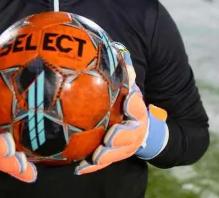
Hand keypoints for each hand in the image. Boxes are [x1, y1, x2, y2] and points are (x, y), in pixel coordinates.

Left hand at [74, 47, 168, 174]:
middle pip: (132, 136)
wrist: (138, 125)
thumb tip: (116, 49)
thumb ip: (123, 71)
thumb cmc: (125, 99)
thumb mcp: (125, 84)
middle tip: (110, 137)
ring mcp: (125, 145)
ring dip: (107, 156)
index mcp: (137, 112)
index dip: (136, 104)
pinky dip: (92, 166)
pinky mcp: (113, 155)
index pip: (140, 108)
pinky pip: (103, 163)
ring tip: (95, 157)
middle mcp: (134, 130)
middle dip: (122, 137)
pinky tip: (78, 168)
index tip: (129, 99)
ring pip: (118, 153)